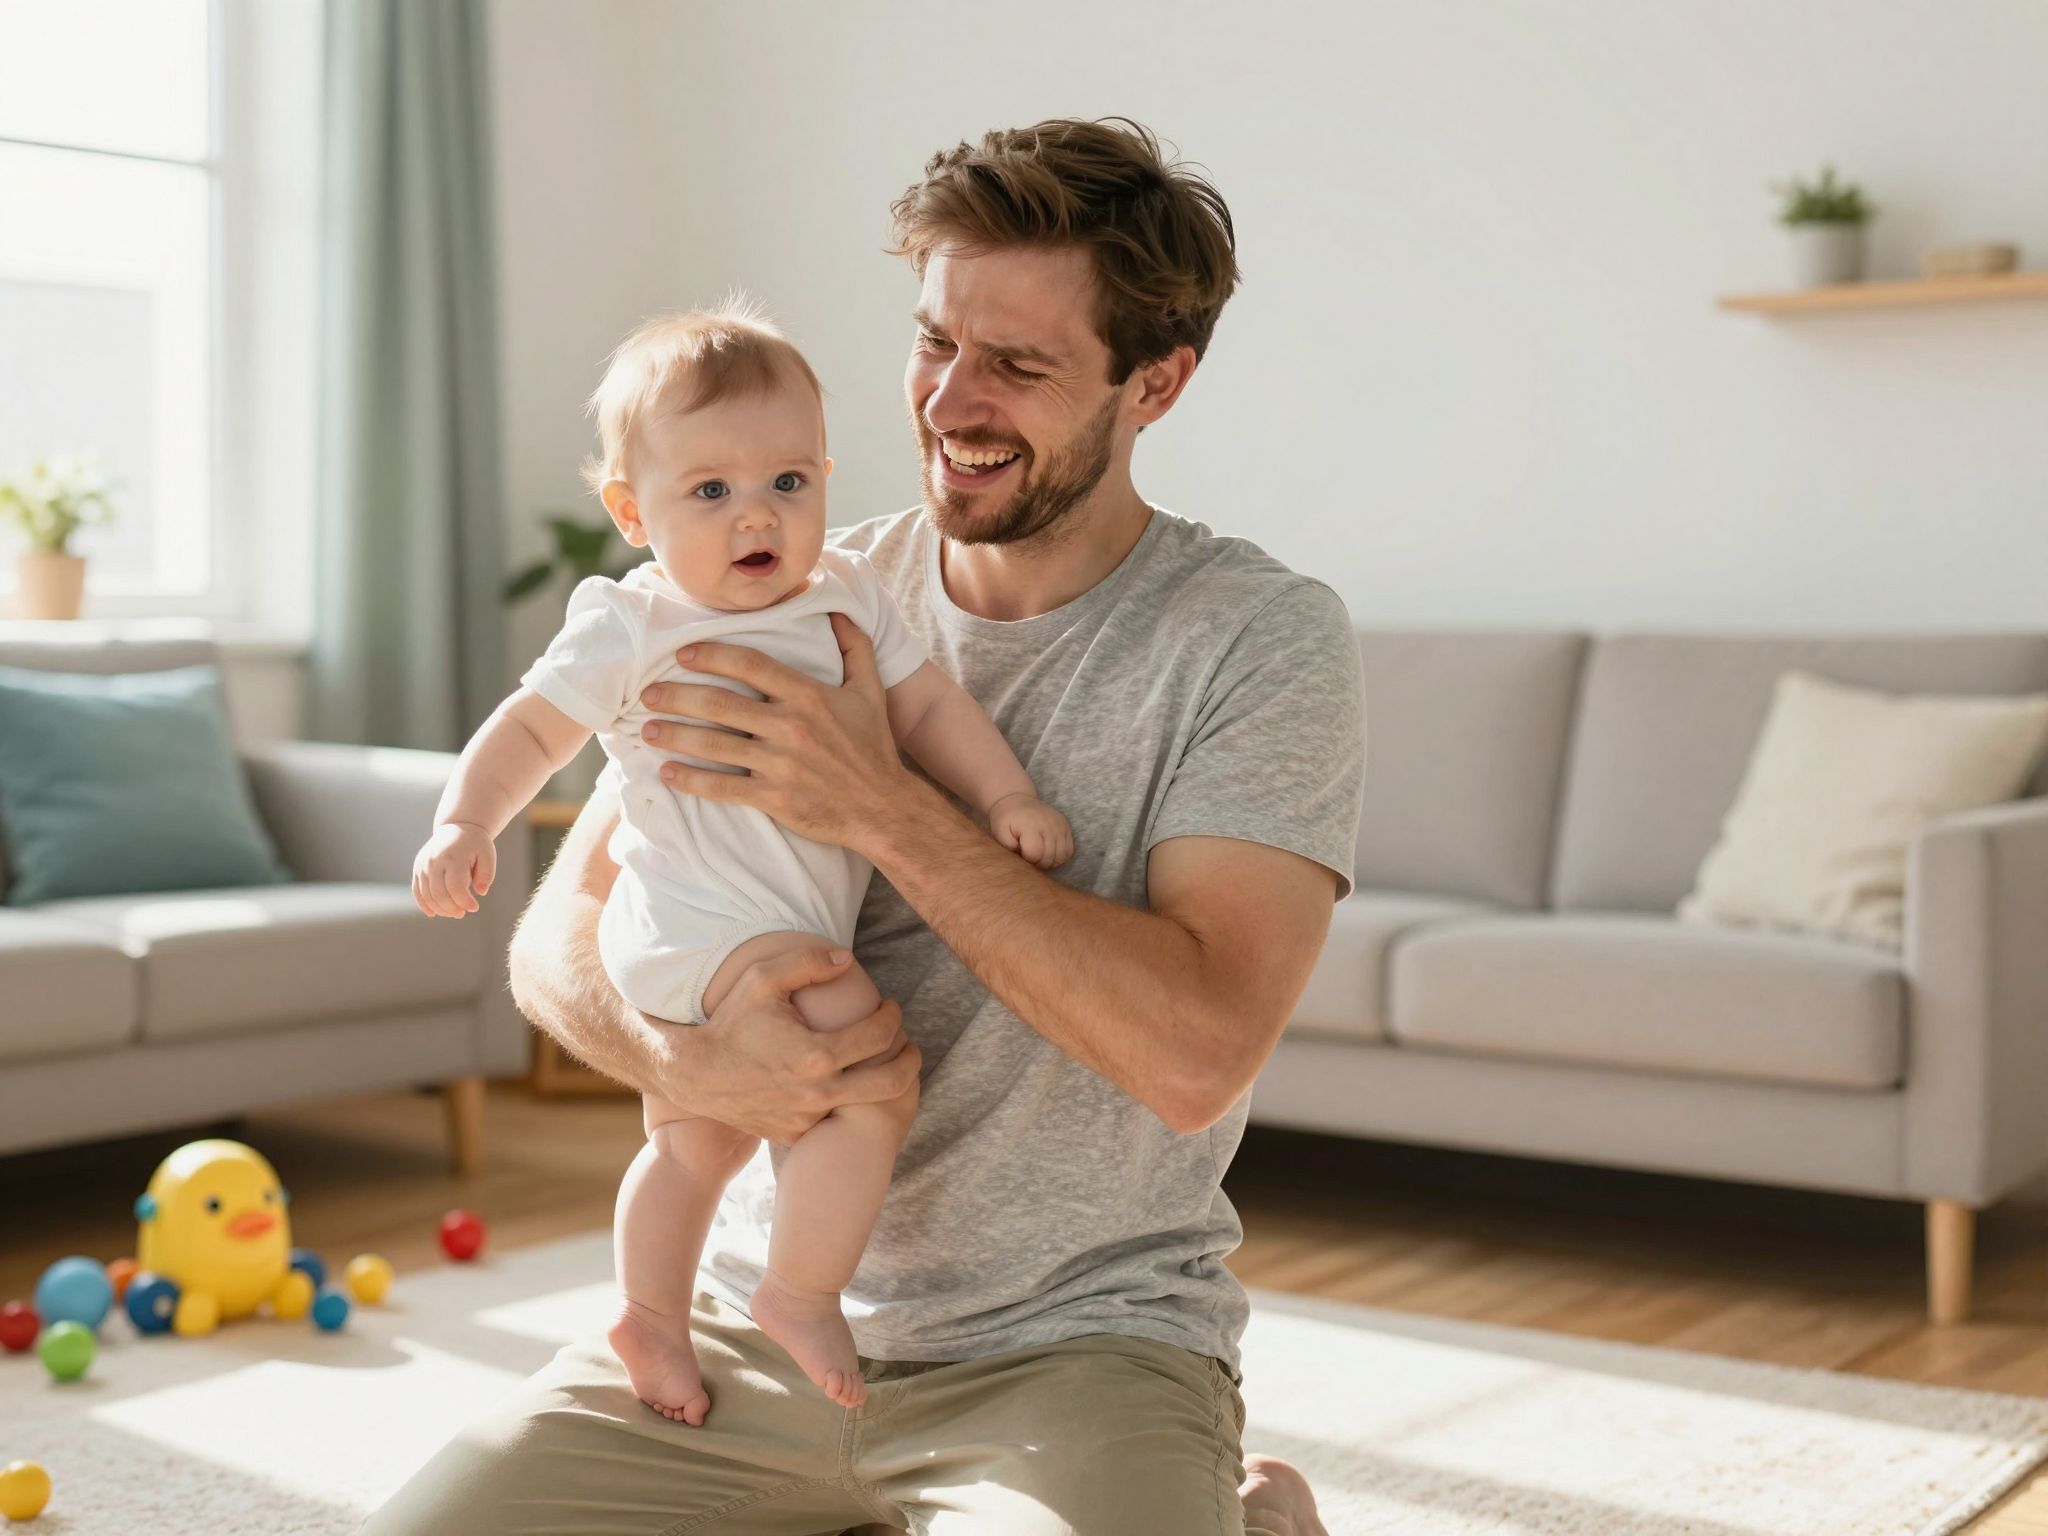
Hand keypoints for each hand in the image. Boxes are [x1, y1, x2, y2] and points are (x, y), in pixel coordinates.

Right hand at [413, 822, 494, 916]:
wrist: (458, 826)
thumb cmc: (476, 844)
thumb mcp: (488, 855)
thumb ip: (486, 875)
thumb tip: (480, 892)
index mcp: (454, 857)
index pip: (456, 888)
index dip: (465, 902)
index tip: (475, 907)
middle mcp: (435, 861)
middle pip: (439, 894)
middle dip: (452, 909)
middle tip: (463, 913)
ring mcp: (423, 865)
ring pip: (427, 895)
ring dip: (440, 909)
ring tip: (454, 913)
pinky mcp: (417, 868)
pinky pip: (417, 890)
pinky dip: (424, 904)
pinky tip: (433, 913)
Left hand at [635, 612, 916, 853]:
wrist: (884, 808)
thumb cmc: (874, 747)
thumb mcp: (872, 690)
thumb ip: (855, 646)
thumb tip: (836, 610)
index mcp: (809, 695)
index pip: (750, 664)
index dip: (712, 654)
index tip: (683, 653)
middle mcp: (791, 727)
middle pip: (720, 703)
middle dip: (678, 696)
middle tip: (648, 692)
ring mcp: (781, 764)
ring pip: (714, 745)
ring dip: (675, 735)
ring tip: (646, 729)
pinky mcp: (775, 798)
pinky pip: (723, 787)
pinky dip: (691, 780)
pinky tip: (667, 773)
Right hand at [657, 946, 922, 1144]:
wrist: (695, 1074)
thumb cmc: (731, 1021)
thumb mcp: (762, 979)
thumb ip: (807, 961)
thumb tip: (848, 959)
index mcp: (815, 1055)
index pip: (879, 1036)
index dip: (893, 1018)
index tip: (891, 1008)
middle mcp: (817, 1093)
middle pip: (891, 1083)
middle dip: (910, 1062)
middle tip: (912, 1047)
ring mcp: (807, 1119)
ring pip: (865, 1106)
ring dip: (880, 1083)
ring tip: (882, 1062)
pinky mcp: (795, 1134)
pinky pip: (834, 1120)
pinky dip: (847, 1101)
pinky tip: (846, 1082)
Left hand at [988, 792, 1072, 869]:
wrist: (1016, 801)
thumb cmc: (1006, 820)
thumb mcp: (999, 832)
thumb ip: (1008, 847)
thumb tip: (1023, 857)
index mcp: (1030, 825)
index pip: (1035, 854)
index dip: (1027, 860)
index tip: (1020, 853)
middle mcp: (1048, 824)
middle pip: (1049, 857)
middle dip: (1038, 863)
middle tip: (1028, 856)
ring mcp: (1059, 825)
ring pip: (1061, 856)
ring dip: (1050, 861)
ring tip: (1038, 856)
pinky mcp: (1065, 826)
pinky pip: (1068, 850)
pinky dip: (1059, 856)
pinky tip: (1048, 852)